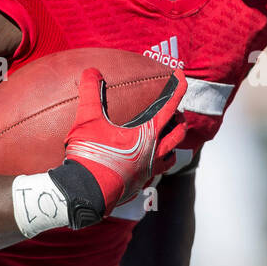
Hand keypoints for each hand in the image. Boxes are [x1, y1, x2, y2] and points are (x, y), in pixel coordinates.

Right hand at [48, 67, 186, 227]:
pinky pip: (157, 171)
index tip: (181, 75)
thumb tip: (91, 71)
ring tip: (168, 137)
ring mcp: (149, 171)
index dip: (178, 89)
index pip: (169, 106)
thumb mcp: (87, 121)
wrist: (85, 194)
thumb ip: (91, 93)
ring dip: (173, 143)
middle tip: (177, 111)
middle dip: (180, 119)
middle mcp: (154, 153)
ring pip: (172, 155)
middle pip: (178, 132)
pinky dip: (158, 162)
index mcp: (147, 135)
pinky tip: (147, 160)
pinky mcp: (140, 184)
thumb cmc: (89, 156)